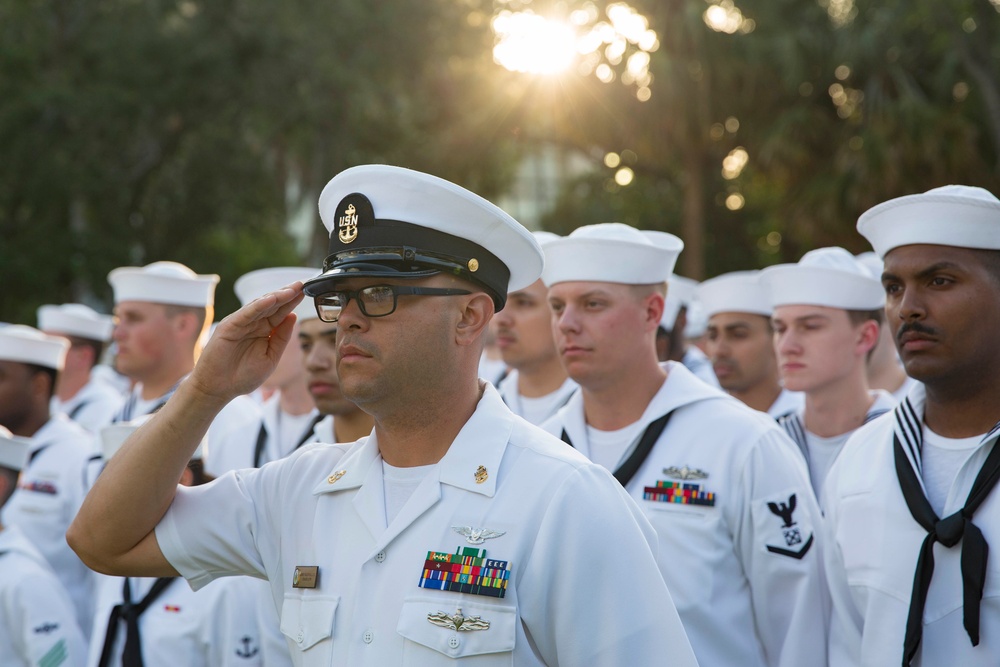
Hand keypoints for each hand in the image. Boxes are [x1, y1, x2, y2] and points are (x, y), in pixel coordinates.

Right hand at [189, 282, 304, 401]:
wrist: (218, 388)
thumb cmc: (243, 375)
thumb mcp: (271, 357)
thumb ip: (282, 338)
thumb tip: (293, 316)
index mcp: (265, 331)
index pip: (281, 313)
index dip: (293, 303)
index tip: (307, 292)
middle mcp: (254, 324)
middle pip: (273, 305)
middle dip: (288, 294)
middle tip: (302, 284)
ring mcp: (241, 323)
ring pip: (261, 306)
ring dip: (277, 296)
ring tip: (292, 289)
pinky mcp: (230, 326)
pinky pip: (247, 314)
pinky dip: (258, 306)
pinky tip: (272, 299)